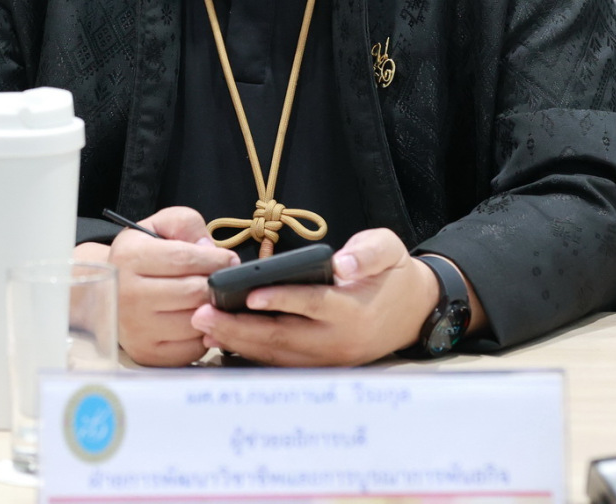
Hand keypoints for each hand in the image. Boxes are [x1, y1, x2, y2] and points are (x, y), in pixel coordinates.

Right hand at [102, 206, 238, 366]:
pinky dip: (203, 335)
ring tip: (209, 299)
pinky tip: (197, 320)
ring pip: (195, 322)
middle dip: (216, 285)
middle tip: (223, 281)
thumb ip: (186, 225)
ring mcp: (135, 329)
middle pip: (193, 293)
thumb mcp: (159, 226)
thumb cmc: (142, 255)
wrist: (109, 291)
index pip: (184, 259)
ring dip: (211, 310)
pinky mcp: (145, 353)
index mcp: (129, 257)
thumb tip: (210, 249)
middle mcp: (127, 295)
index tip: (229, 260)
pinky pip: (191, 349)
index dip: (215, 259)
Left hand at [188, 228, 439, 366]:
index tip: (249, 294)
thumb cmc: (392, 273)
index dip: (281, 299)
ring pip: (277, 354)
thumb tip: (344, 263)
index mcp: (353, 309)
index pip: (312, 304)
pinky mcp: (320, 366)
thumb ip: (368, 253)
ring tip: (204, 328)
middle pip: (283, 337)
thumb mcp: (388, 249)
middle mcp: (338, 341)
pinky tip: (224, 342)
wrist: (413, 310)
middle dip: (239, 327)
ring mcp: (328, 359)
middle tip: (202, 314)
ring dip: (238, 344)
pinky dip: (251, 354)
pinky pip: (281, 362)